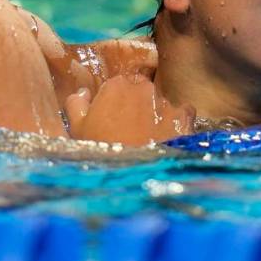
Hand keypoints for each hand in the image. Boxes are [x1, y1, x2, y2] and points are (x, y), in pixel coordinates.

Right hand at [65, 75, 194, 145]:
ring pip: (161, 102)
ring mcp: (165, 101)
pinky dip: (178, 121)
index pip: (118, 84)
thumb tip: (83, 93)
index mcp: (116, 85)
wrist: (133, 176)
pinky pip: (184, 113)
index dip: (115, 100)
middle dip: (137, 104)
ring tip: (149, 137)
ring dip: (156, 114)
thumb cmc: (101, 150)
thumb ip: (76, 104)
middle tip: (131, 127)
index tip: (114, 116)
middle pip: (141, 90)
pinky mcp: (183, 117)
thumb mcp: (77, 128)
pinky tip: (170, 135)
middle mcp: (143, 87)